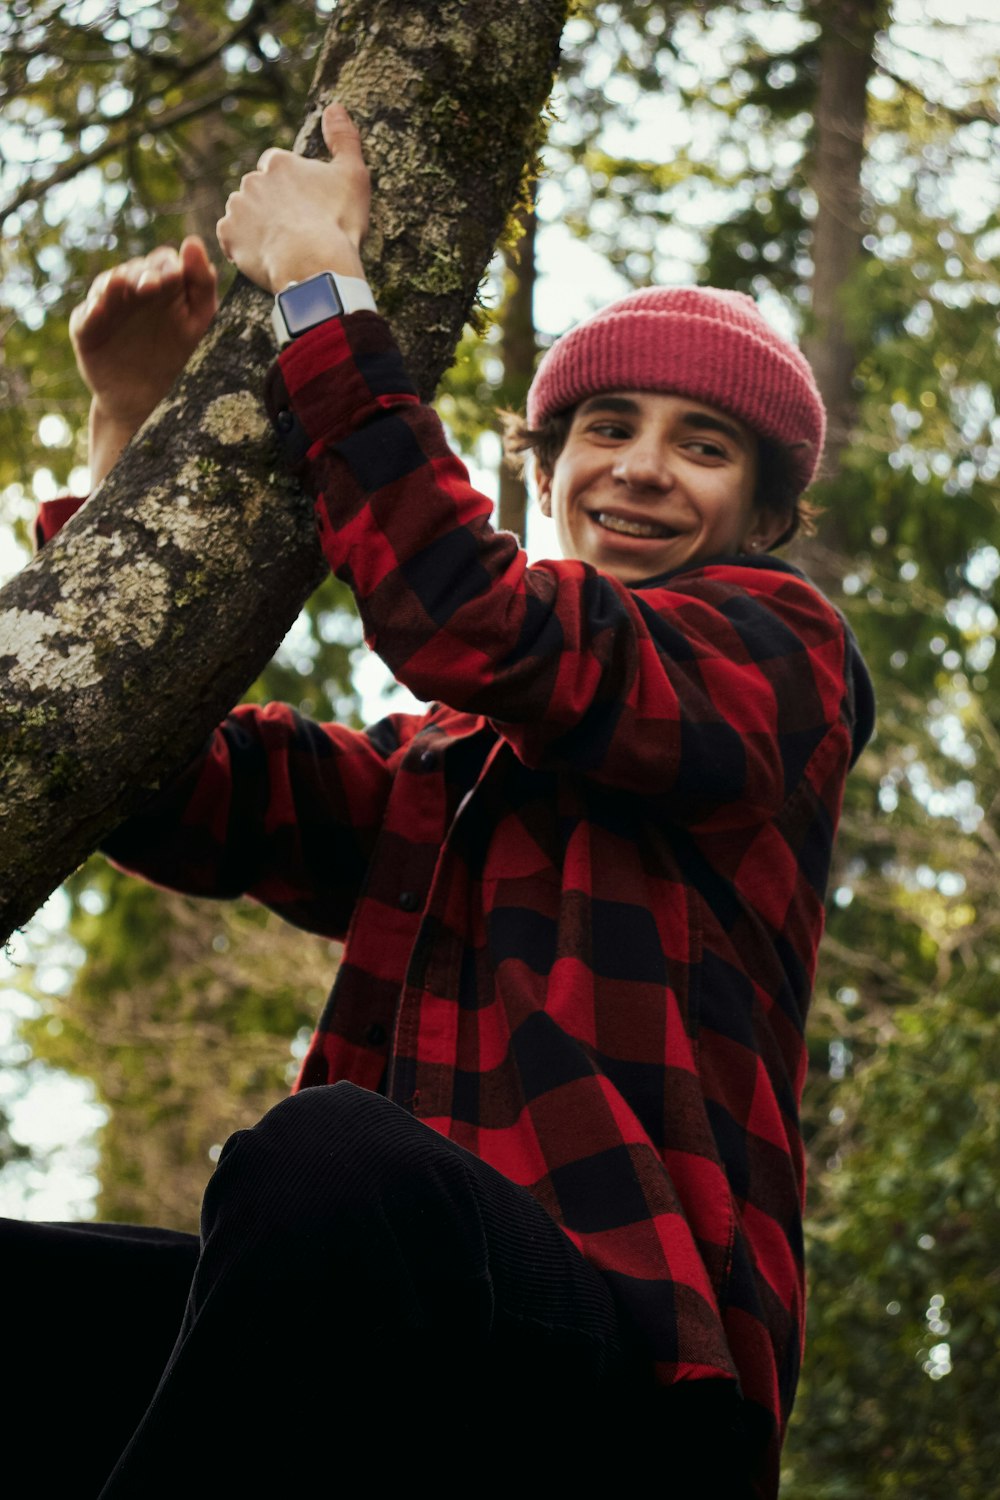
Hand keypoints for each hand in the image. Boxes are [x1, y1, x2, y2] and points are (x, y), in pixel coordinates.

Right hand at [71, 236, 218, 484]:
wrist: (151, 403)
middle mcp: (133, 291)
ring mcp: (107, 308)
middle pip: (134, 270)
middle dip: (142, 275)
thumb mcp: (200, 323)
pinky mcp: (86, 329)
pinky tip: (98, 310)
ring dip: (114, 285)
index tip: (176, 275)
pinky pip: (85, 316)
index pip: (163, 262)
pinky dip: (90, 311)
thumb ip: (202, 284)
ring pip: (107, 286)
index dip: (168, 266)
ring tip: (122, 286)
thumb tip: (193, 242)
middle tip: (152, 285)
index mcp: (163, 286)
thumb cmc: (182, 358)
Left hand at [216, 102, 369, 294]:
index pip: (278, 166)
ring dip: (257, 223)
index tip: (306, 206)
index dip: (292, 187)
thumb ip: (344, 138)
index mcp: (279, 162)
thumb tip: (335, 106)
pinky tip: (265, 255)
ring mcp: (238, 208)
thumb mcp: (354, 175)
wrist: (315, 266)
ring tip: (281, 245)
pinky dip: (243, 245)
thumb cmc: (338, 222)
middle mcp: (252, 180)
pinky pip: (231, 237)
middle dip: (272, 204)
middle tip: (296, 229)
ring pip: (244, 212)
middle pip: (259, 189)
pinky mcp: (228, 236)